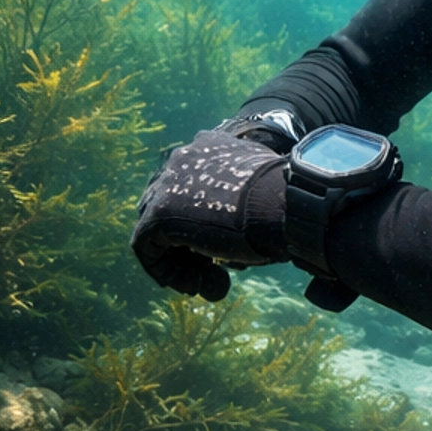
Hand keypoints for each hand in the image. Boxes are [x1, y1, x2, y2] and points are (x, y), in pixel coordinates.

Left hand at [131, 127, 290, 301]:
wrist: (284, 206)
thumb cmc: (284, 203)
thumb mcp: (262, 192)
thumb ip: (242, 198)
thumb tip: (238, 225)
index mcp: (209, 145)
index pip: (190, 184)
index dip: (202, 219)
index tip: (222, 244)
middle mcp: (182, 158)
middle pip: (170, 206)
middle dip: (188, 242)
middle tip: (211, 268)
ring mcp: (166, 184)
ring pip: (157, 228)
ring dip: (180, 259)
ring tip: (204, 282)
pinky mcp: (158, 214)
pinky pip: (147, 247)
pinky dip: (166, 269)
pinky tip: (191, 284)